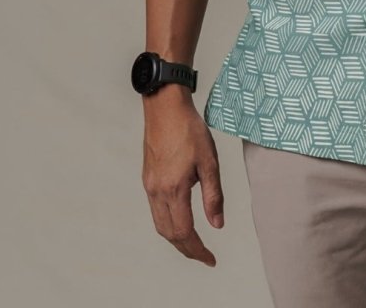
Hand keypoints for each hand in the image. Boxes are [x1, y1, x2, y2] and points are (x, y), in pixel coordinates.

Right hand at [142, 95, 224, 266]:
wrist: (165, 107)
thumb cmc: (189, 129)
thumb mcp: (209, 161)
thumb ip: (213, 195)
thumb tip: (217, 224)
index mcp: (173, 189)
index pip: (184, 232)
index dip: (198, 250)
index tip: (211, 259)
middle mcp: (157, 192)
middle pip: (169, 234)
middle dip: (187, 249)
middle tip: (204, 256)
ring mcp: (149, 185)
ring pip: (160, 224)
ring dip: (176, 238)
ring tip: (194, 243)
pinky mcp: (148, 178)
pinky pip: (155, 211)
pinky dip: (168, 223)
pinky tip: (180, 219)